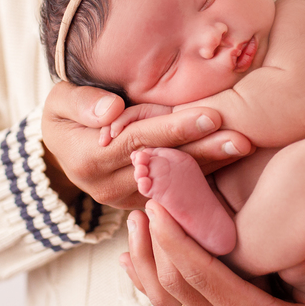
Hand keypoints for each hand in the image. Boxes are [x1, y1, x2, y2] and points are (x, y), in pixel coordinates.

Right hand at [41, 82, 253, 208]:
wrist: (63, 147)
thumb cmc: (66, 114)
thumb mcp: (60, 101)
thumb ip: (82, 103)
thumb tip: (112, 110)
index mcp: (87, 160)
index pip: (138, 142)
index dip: (174, 129)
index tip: (210, 115)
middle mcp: (107, 188)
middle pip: (163, 166)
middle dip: (204, 151)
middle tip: (242, 138)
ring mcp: (126, 201)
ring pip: (174, 182)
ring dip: (212, 164)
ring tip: (244, 147)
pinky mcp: (142, 204)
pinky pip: (176, 191)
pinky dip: (204, 175)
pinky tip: (231, 160)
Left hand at [120, 201, 304, 305]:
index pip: (201, 277)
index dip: (176, 241)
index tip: (162, 207)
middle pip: (173, 282)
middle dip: (156, 239)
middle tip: (148, 196)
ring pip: (165, 295)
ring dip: (145, 258)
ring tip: (134, 221)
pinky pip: (172, 305)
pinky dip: (147, 280)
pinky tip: (133, 258)